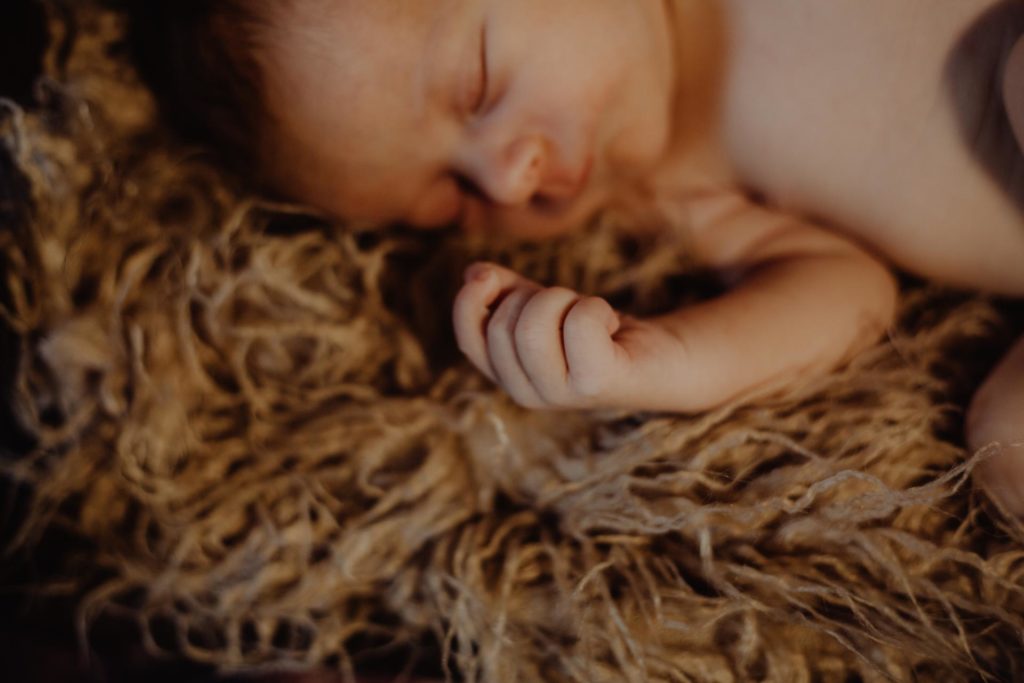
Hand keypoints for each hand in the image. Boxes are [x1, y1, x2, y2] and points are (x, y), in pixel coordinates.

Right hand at [453, 262, 678, 409]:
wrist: (659, 358)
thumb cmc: (594, 329)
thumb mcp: (541, 304)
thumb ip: (504, 290)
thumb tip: (473, 273)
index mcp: (507, 375)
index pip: (468, 340)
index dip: (469, 301)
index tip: (489, 276)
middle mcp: (527, 393)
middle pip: (505, 324)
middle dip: (538, 296)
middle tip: (570, 307)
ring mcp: (560, 394)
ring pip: (534, 324)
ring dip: (566, 301)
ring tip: (588, 315)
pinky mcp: (597, 384)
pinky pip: (580, 325)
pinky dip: (595, 308)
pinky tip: (609, 324)